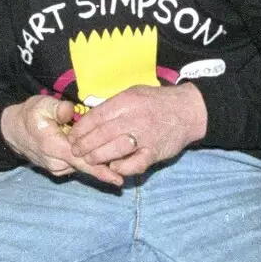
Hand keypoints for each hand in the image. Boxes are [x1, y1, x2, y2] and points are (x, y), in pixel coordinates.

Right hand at [0, 95, 119, 183]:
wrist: (13, 131)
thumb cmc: (30, 115)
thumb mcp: (41, 105)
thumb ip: (58, 109)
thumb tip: (70, 111)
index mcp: (53, 147)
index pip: (81, 160)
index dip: (101, 169)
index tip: (120, 176)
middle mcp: (56, 163)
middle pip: (86, 167)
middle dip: (107, 169)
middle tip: (130, 171)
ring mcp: (57, 168)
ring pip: (83, 168)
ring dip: (101, 166)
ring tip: (124, 162)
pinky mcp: (59, 169)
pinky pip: (78, 167)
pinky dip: (92, 165)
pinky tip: (108, 161)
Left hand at [67, 83, 205, 178]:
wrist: (188, 111)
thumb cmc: (156, 102)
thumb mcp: (133, 94)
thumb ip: (113, 106)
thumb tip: (88, 118)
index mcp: (127, 102)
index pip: (97, 116)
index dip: (81, 129)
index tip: (72, 136)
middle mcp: (135, 118)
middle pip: (102, 134)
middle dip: (85, 145)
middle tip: (76, 151)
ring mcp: (145, 137)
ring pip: (115, 150)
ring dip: (98, 157)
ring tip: (89, 159)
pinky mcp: (155, 152)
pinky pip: (135, 164)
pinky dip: (122, 168)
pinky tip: (113, 167)